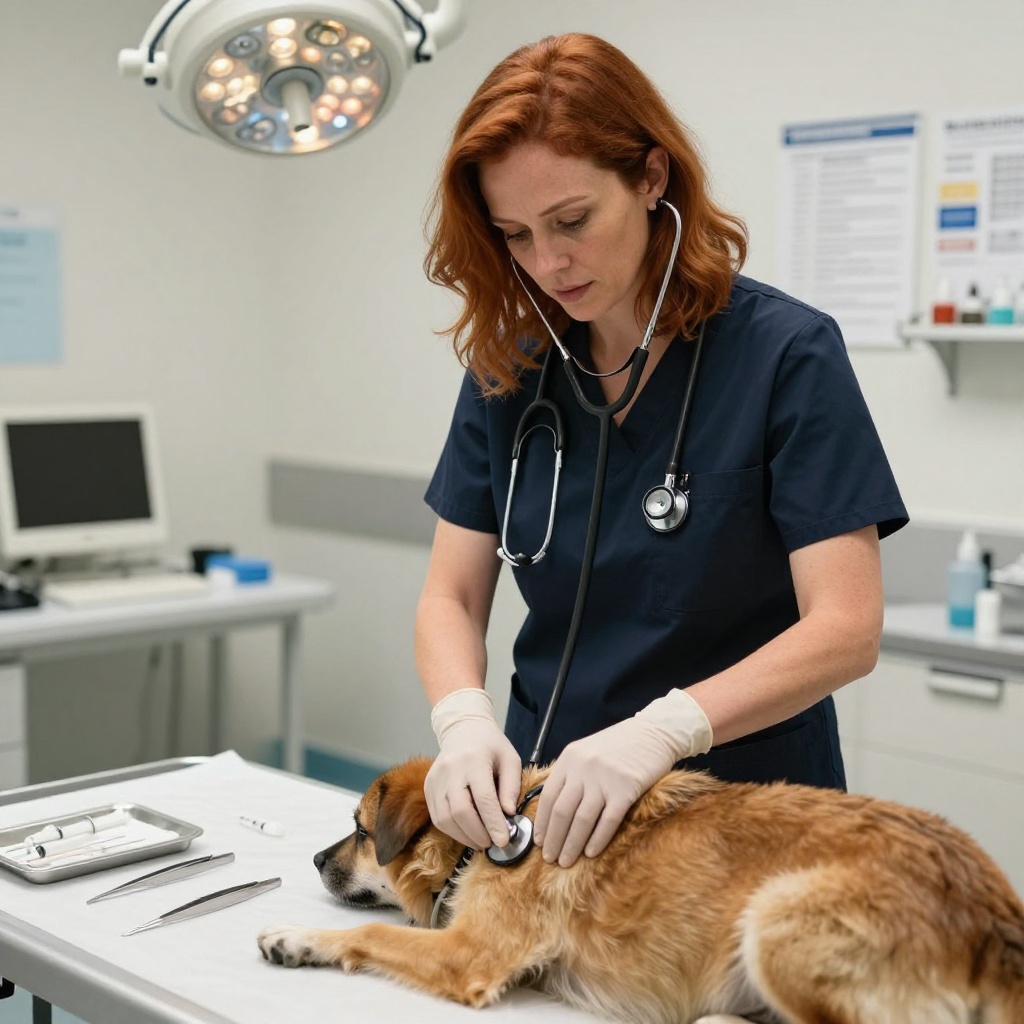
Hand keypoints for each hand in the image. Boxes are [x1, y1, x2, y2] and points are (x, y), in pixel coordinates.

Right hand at [424, 689, 522, 849]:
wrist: (463, 729)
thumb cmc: (491, 746)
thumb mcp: (510, 759)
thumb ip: (511, 787)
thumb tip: (509, 814)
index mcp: (474, 759)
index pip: (483, 797)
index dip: (493, 822)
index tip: (503, 841)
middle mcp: (450, 769)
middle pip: (460, 811)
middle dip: (477, 833)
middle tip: (492, 843)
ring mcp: (435, 779)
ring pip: (445, 818)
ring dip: (464, 836)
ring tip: (481, 841)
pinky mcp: (428, 787)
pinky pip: (437, 817)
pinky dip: (452, 831)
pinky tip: (466, 833)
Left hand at [534, 688, 712, 865]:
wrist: (654, 733)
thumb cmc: (620, 745)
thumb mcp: (587, 752)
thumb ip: (571, 775)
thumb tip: (555, 810)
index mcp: (569, 758)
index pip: (548, 796)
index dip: (542, 822)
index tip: (539, 841)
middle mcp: (582, 768)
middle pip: (562, 812)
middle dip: (554, 839)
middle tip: (550, 859)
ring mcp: (604, 779)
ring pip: (581, 820)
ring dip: (571, 845)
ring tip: (566, 862)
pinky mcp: (626, 790)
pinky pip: (607, 821)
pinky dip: (597, 840)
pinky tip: (590, 853)